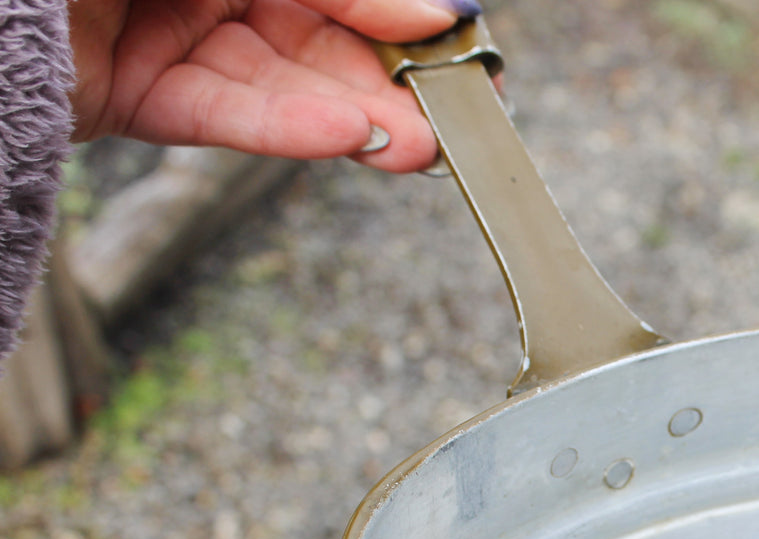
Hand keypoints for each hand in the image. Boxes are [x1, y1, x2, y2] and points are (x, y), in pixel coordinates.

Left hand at [69, 0, 486, 172]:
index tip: (459, 38)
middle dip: (392, 76)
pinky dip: (285, 128)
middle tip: (461, 116)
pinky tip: (346, 136)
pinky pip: (224, 113)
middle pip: (319, 34)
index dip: (395, 6)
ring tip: (421, 147)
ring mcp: (172, 37)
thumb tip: (423, 1)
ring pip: (284, 83)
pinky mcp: (139, 97)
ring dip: (357, 115)